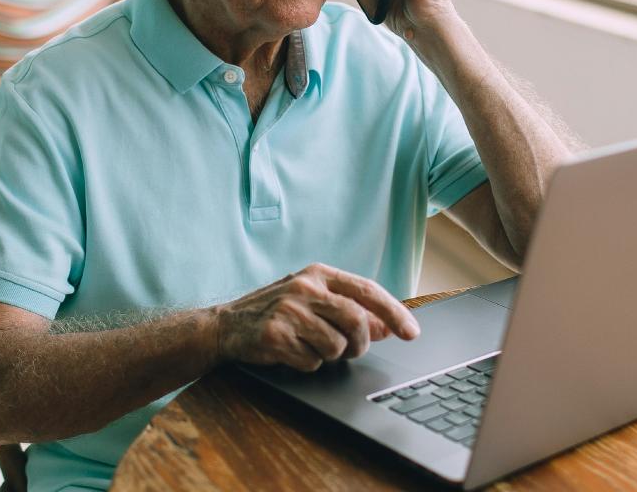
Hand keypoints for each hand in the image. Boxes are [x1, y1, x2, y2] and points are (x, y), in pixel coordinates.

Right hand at [213, 263, 419, 371]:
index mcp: (318, 273)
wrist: (225, 326)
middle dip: (360, 344)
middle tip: (352, 351)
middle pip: (356, 320)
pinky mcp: (275, 335)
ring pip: (336, 346)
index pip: (367, 290)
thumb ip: (350, 310)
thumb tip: (386, 326)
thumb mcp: (314, 302)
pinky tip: (290, 352)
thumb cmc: (276, 312)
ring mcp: (288, 311)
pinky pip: (312, 361)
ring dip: (329, 355)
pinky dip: (307, 364)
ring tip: (309, 345)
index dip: (394, 312)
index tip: (411, 332)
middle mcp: (304, 287)